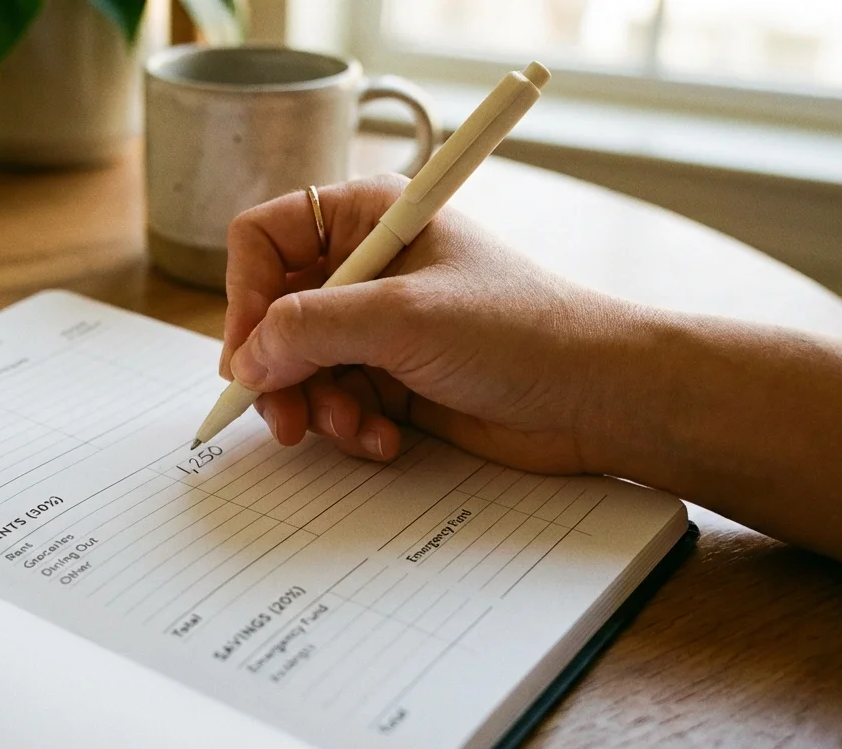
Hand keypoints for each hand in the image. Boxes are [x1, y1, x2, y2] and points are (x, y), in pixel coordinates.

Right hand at [221, 174, 629, 473]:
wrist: (595, 396)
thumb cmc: (520, 330)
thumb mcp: (404, 318)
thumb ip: (310, 329)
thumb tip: (245, 360)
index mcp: (367, 217)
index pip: (264, 240)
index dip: (245, 298)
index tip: (249, 357)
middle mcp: (365, 266)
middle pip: (272, 313)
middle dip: (278, 371)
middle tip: (288, 418)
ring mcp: (376, 324)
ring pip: (297, 366)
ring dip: (316, 406)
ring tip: (354, 428)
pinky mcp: (391, 375)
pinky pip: (334, 401)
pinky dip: (348, 426)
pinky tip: (384, 439)